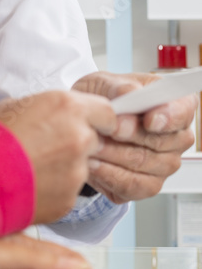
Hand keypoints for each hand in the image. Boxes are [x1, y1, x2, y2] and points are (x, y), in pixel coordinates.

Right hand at [0, 90, 115, 222]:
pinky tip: (29, 183)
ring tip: (31, 167)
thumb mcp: (20, 105)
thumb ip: (51, 111)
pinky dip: (54, 188)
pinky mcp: (68, 200)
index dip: (97, 119)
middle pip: (95, 140)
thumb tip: (60, 119)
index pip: (108, 113)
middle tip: (49, 145)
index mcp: (68, 107)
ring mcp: (76, 172)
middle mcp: (79, 138)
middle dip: (77, 143)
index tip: (87, 123)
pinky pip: (68, 190)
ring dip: (64, 167)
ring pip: (81, 167)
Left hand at [72, 72, 195, 202]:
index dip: (169, 117)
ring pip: (145, 164)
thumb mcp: (104, 83)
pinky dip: (109, 174)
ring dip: (115, 154)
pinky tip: (93, 162)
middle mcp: (176, 137)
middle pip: (162, 141)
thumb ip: (120, 87)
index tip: (149, 120)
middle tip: (109, 129)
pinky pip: (133, 185)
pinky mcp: (146, 185)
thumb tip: (132, 94)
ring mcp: (164, 163)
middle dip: (132, 135)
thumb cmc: (101, 99)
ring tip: (92, 143)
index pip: (184, 110)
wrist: (84, 123)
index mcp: (173, 104)